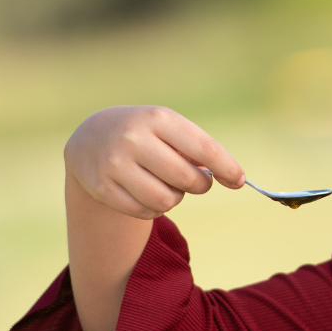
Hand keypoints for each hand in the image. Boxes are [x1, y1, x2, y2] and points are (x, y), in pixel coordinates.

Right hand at [65, 106, 245, 218]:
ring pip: (167, 200)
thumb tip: (234, 177)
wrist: (91, 137)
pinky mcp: (102, 188)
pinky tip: (148, 193)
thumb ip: (197, 149)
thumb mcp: (168, 127)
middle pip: (186, 179)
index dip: (226, 168)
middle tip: (196, 181)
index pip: (202, 148)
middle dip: (200, 185)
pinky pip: (146, 212)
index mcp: (157, 118)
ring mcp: (115, 164)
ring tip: (169, 185)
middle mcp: (134, 139)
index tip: (240, 180)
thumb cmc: (145, 133)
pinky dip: (155, 208)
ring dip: (176, 198)